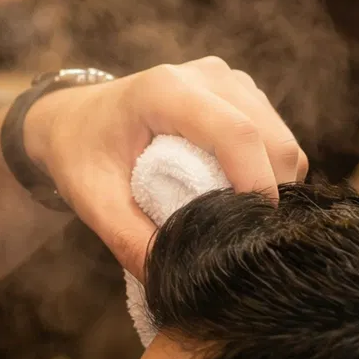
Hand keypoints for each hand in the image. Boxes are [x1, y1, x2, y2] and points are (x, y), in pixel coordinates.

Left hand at [24, 56, 307, 273]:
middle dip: (267, 196)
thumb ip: (129, 240)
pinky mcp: (244, 96)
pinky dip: (268, 176)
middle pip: (271, 141)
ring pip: (284, 144)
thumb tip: (174, 282)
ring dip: (270, 188)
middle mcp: (208, 76)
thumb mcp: (92, 201)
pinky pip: (278, 143)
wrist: (75, 120)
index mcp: (166, 89)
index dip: (256, 184)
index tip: (252, 233)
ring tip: (229, 218)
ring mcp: (231, 82)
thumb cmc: (80, 155)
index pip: (236, 134)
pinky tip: (232, 195)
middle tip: (237, 239)